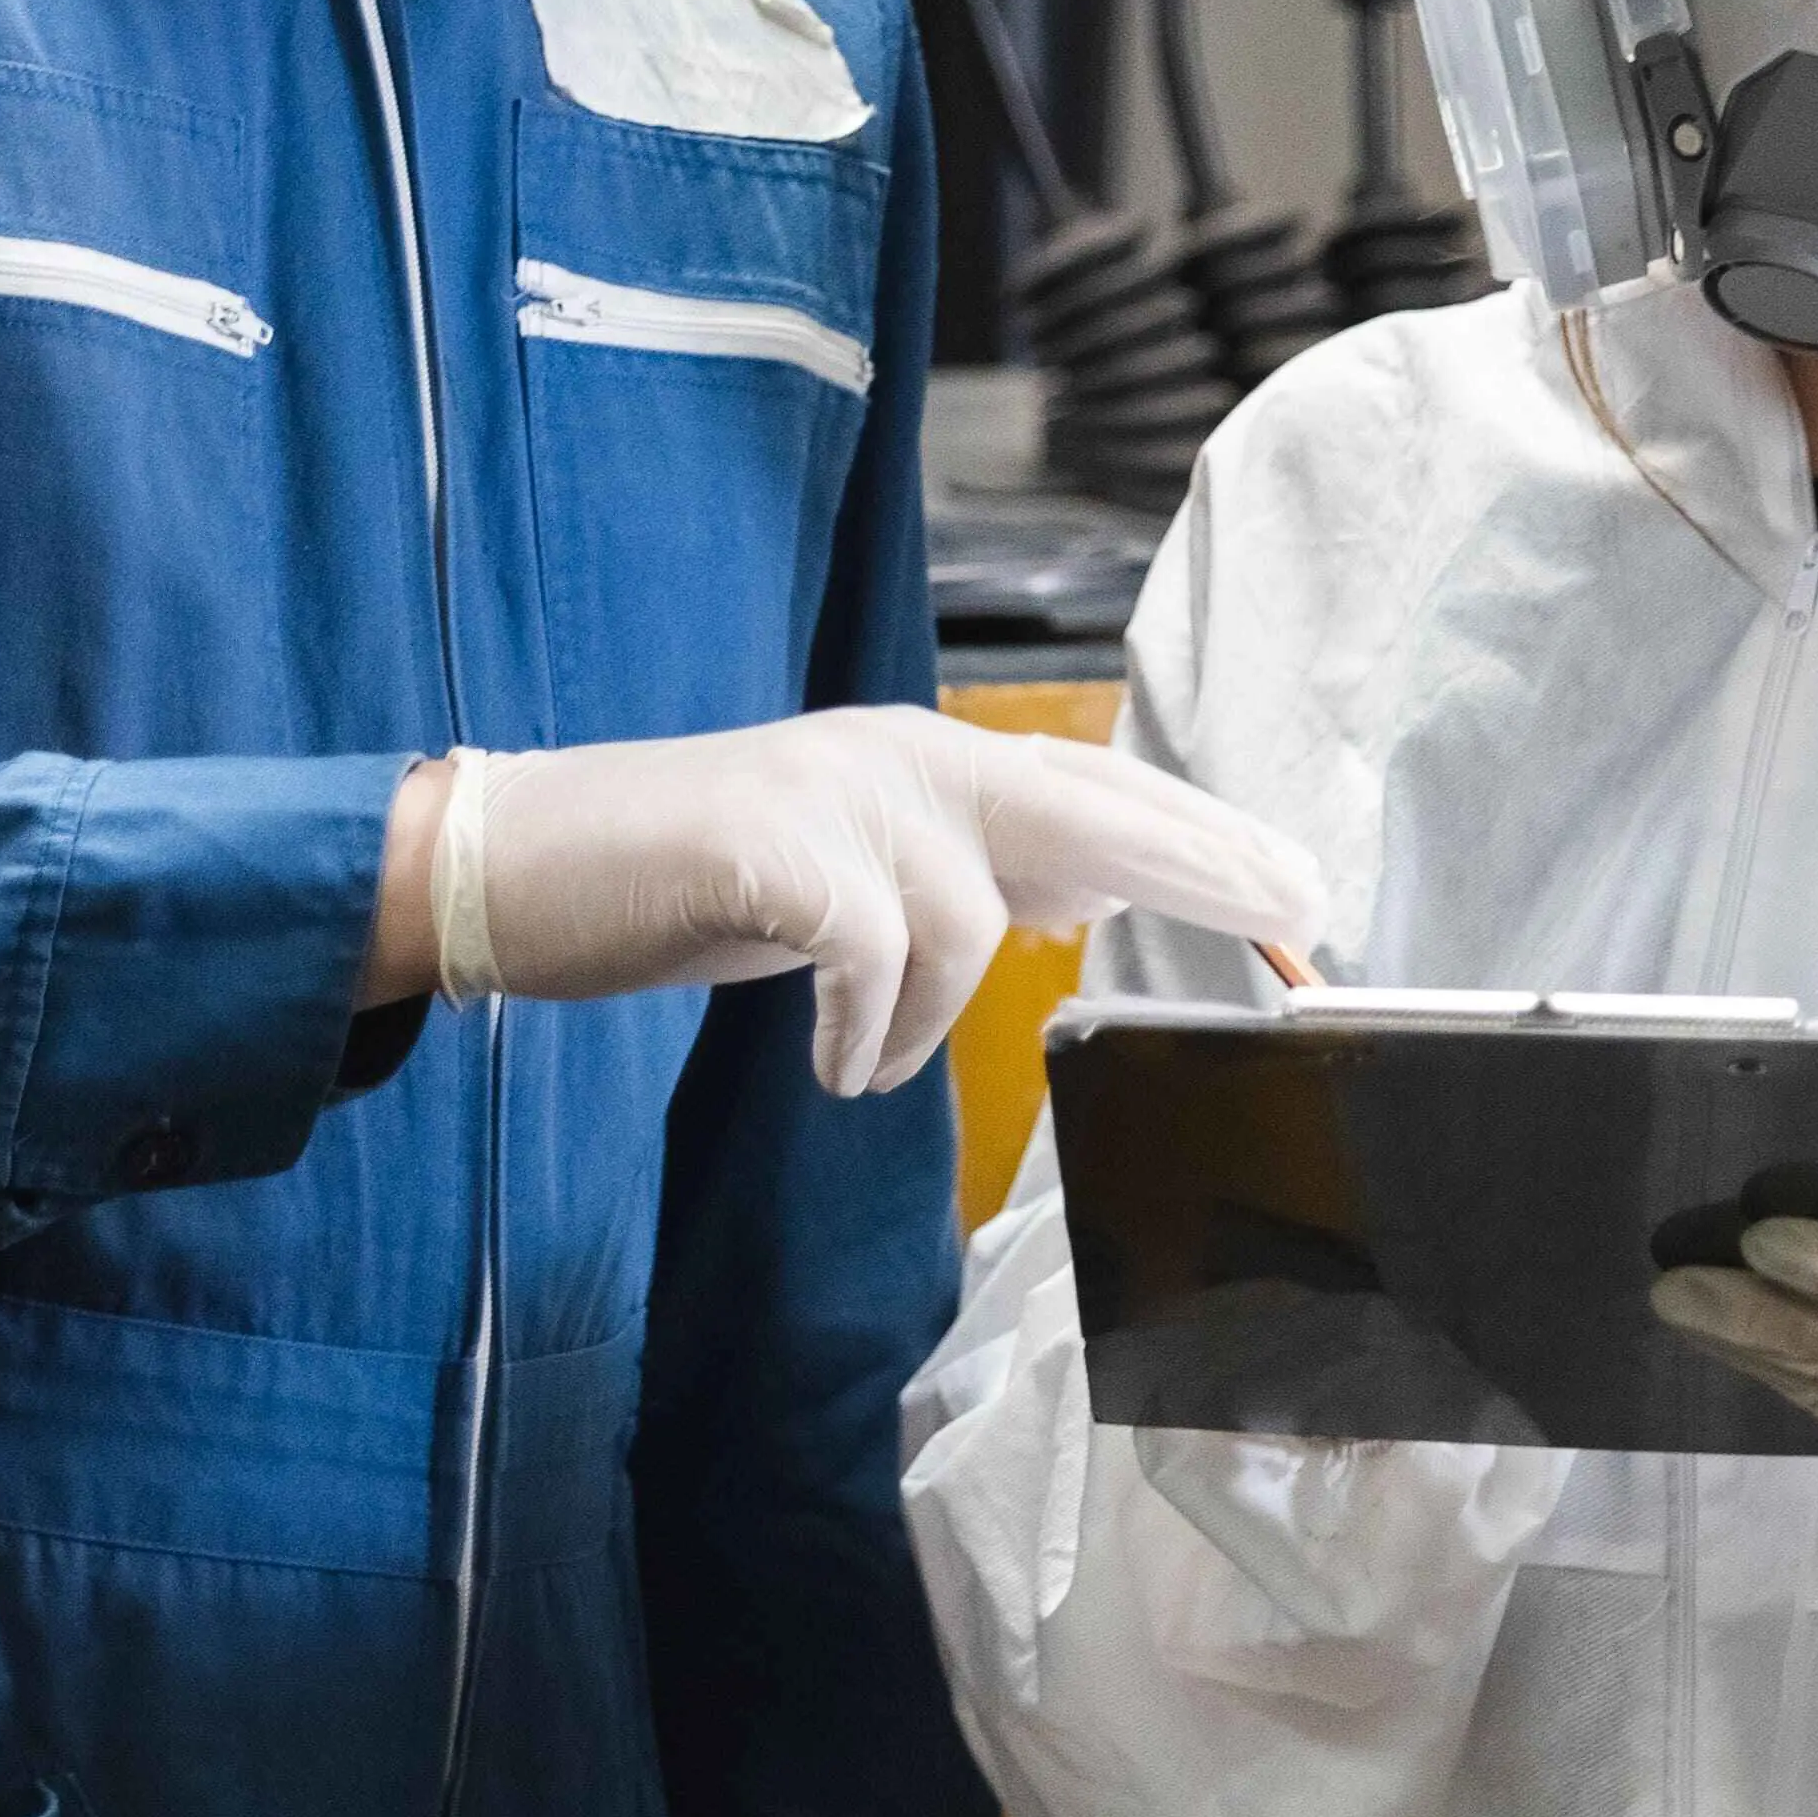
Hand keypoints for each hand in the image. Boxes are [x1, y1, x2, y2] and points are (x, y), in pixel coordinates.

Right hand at [387, 708, 1320, 1096]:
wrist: (519, 862)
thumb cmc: (687, 879)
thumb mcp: (849, 874)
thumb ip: (957, 872)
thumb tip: (1074, 886)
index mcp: (923, 760)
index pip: (1094, 789)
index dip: (1202, 837)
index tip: (1297, 892)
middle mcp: (896, 754)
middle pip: (1089, 805)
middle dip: (1202, 864)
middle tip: (1297, 918)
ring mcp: (834, 791)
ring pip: (964, 915)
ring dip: (923, 1020)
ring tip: (856, 1062)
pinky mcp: (771, 847)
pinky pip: (871, 953)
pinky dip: (861, 1028)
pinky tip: (828, 1062)